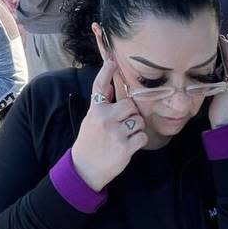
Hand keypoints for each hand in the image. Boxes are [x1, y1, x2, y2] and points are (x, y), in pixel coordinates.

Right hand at [70, 58, 151, 190]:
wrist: (85, 168)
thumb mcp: (90, 120)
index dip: (106, 72)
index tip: (112, 60)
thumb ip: (102, 103)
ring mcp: (115, 133)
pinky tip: (129, 145)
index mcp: (95, 111)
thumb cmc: (90, 142)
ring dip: (136, 128)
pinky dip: (139, 141)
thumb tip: (109, 84)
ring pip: (139, 120)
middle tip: (124, 123)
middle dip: (132, 113)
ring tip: (124, 136)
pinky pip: (142, 136)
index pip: (100, 87)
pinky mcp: (125, 147)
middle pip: (131, 105)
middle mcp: (104, 119)